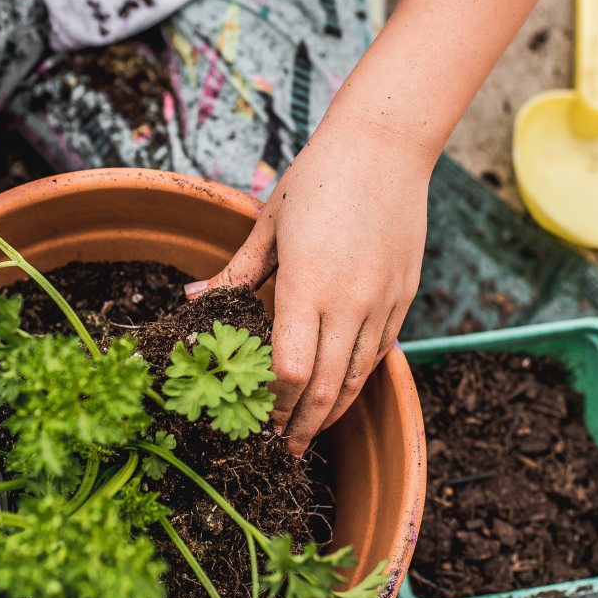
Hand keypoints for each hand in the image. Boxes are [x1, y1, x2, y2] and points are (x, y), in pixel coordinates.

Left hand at [187, 104, 431, 454]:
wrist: (385, 146)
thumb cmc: (317, 178)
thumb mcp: (268, 224)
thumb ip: (235, 272)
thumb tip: (193, 300)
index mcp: (306, 285)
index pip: (288, 371)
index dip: (272, 407)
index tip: (257, 423)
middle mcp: (348, 302)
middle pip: (324, 388)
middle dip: (301, 426)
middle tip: (283, 450)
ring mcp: (382, 301)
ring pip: (357, 377)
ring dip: (332, 412)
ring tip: (311, 432)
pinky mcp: (404, 295)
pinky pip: (381, 351)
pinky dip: (359, 378)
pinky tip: (341, 388)